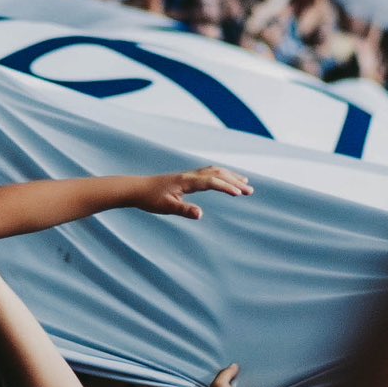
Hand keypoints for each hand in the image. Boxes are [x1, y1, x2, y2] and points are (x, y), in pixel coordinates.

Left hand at [134, 166, 252, 219]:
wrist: (137, 189)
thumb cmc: (150, 199)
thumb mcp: (166, 207)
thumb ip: (184, 210)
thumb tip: (201, 214)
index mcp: (186, 182)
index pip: (211, 181)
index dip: (226, 186)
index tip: (239, 193)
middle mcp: (190, 176)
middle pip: (217, 174)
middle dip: (235, 181)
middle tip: (250, 191)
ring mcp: (189, 176)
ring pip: (215, 172)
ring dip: (231, 177)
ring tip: (245, 184)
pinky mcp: (187, 179)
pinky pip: (209, 174)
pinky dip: (221, 176)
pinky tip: (226, 181)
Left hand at [201, 363, 261, 386]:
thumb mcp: (218, 384)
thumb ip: (226, 373)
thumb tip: (234, 365)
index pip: (223, 382)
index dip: (228, 374)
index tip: (235, 363)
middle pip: (238, 386)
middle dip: (243, 378)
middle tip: (250, 365)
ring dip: (255, 385)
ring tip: (260, 370)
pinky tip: (269, 381)